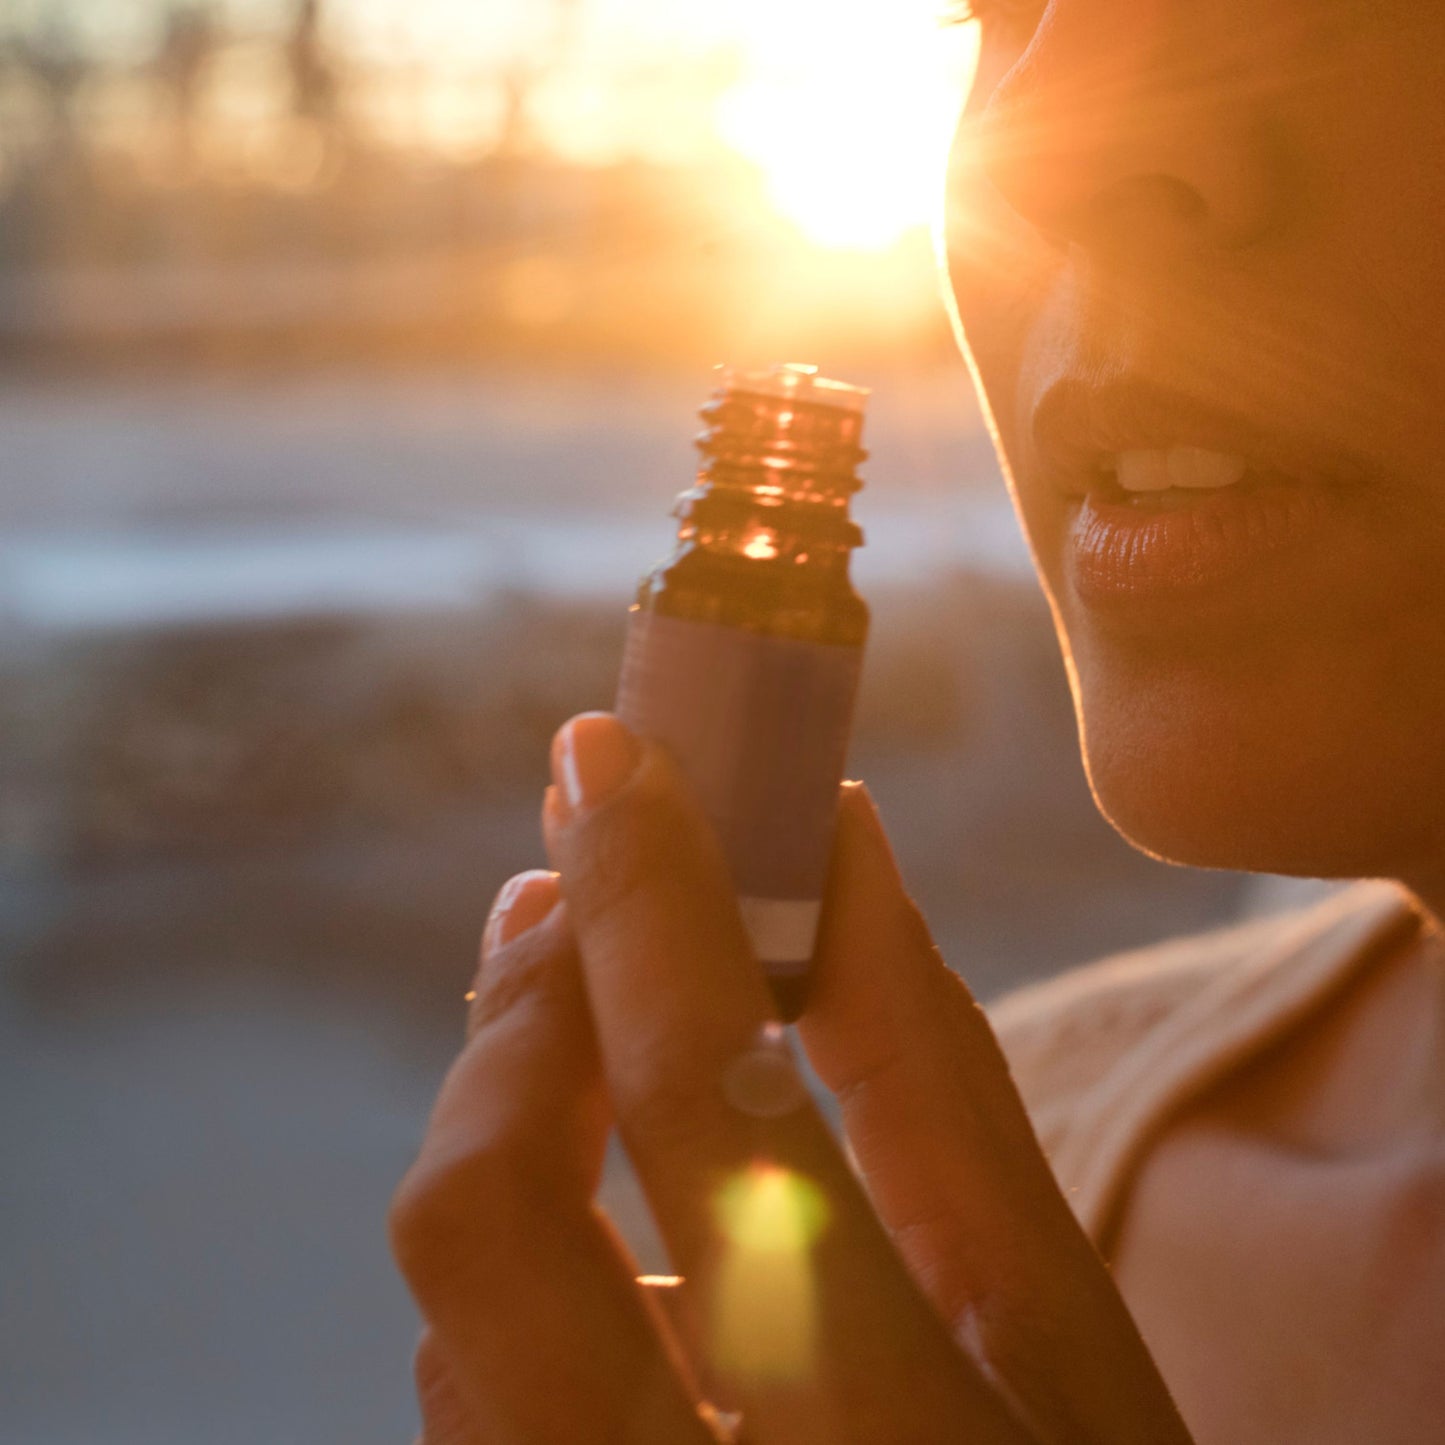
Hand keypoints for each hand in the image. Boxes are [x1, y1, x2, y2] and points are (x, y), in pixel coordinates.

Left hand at [390, 713, 1193, 1443]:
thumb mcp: (1058, 1313)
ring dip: (508, 1112)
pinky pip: (469, 1389)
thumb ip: (930, 1065)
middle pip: (489, 1221)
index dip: (653, 901)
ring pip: (453, 1306)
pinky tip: (604, 1200)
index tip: (608, 751)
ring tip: (587, 1004)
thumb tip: (834, 835)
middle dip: (523, 1012)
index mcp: (887, 1435)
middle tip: (575, 885)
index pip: (714, 1110)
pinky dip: (520, 1249)